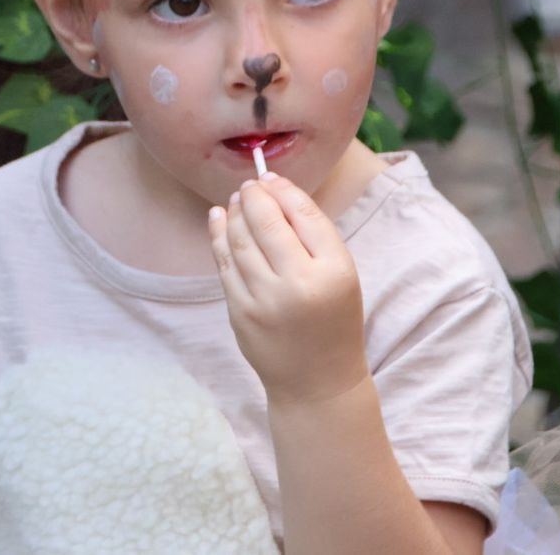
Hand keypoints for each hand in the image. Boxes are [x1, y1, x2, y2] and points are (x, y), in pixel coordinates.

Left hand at [208, 173, 368, 404]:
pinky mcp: (240, 312)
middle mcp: (299, 284)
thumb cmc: (333, 321)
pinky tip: (218, 219)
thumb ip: (313, 236)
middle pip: (267, 223)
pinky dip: (219, 236)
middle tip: (248, 185)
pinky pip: (225, 264)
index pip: (304, 215)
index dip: (283, 190)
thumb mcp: (341, 275)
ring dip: (234, 213)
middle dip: (253, 197)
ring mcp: (265, 300)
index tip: (269, 178)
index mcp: (335, 271)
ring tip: (234, 200)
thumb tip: (274, 190)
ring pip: (240, 241)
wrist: (317, 381)